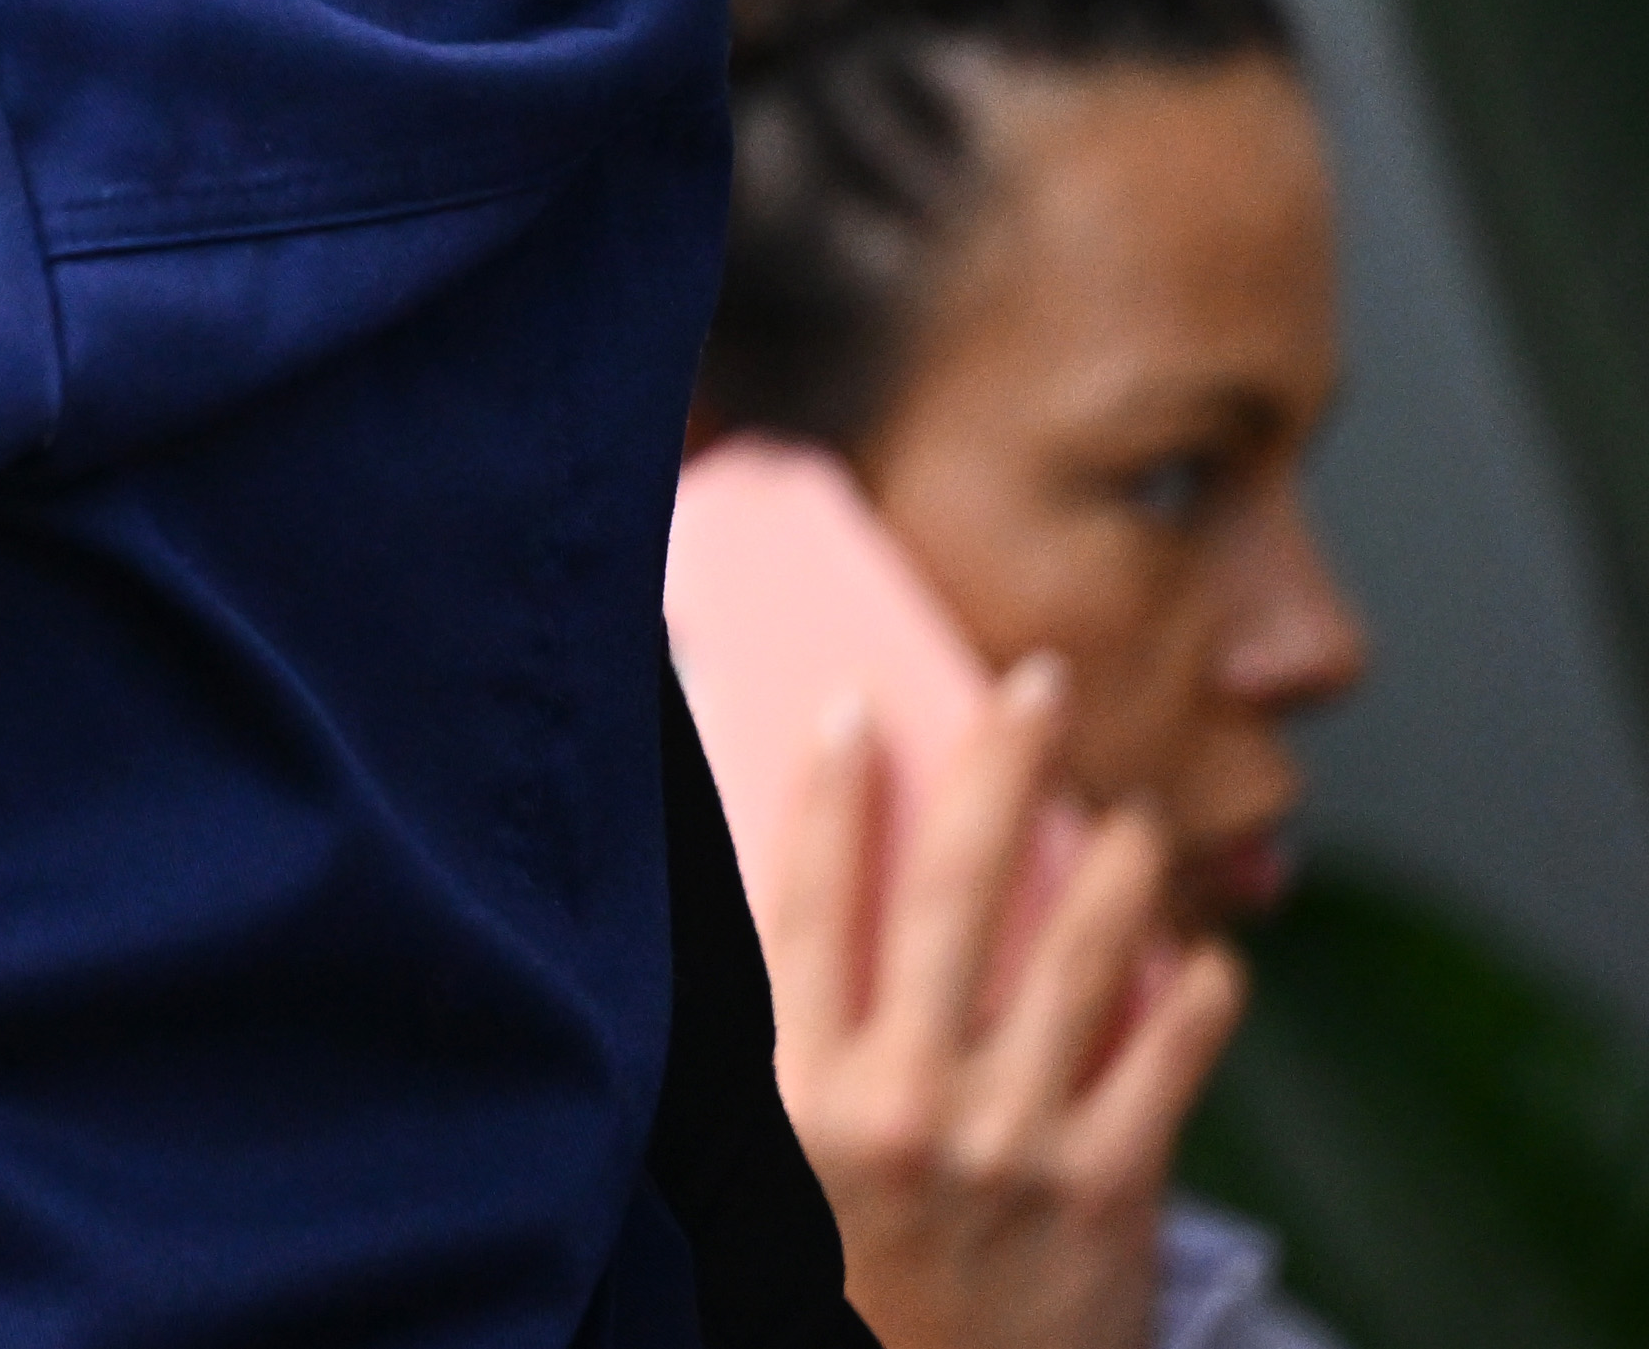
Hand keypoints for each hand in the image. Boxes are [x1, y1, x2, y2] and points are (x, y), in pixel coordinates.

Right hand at [759, 653, 1246, 1348]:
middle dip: (1000, 767)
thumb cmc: (837, 1290)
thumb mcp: (766, 1171)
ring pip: (1080, 955)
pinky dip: (1195, 991)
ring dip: (1115, 859)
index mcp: (797, 1092)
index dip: (832, 795)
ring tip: (1133, 810)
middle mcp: (904, 1102)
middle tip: (1036, 686)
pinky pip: (1166, 1058)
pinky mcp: (1107, 1192)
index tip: (854, 712)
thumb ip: (786, 1049)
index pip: (809, 901)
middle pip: (956, 892)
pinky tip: (1206, 953)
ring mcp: (1014, 1143)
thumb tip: (804, 912)